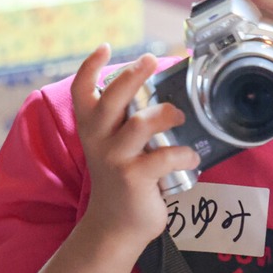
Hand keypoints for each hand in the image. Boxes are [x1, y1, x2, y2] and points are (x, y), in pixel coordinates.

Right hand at [70, 44, 199, 249]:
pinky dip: (184, 154)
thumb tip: (166, 92)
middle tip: (151, 60)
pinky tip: (192, 158)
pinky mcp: (135, 178)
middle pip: (112, 98)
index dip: (89, 66)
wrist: (115, 226)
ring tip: (180, 117)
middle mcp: (98, 140)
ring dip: (167, 114)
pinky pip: (165, 156)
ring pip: (142, 123)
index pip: (81, 91)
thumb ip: (127, 121)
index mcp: (92, 127)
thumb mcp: (114, 145)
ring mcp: (116, 159)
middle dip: (133, 75)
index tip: (104, 46)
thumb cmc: (122, 177)